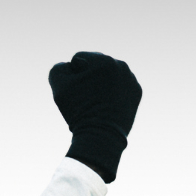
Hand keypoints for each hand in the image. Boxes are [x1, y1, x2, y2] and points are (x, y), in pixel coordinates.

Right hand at [48, 51, 141, 182]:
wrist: (101, 137)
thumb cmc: (78, 111)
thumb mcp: (59, 88)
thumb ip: (58, 69)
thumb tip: (68, 66)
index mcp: (102, 60)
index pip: (79, 58)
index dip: (72, 76)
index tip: (75, 92)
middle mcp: (120, 65)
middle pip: (96, 66)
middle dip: (89, 78)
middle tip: (85, 98)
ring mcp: (131, 79)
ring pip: (109, 76)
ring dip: (101, 85)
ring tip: (96, 103)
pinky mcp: (137, 92)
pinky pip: (121, 88)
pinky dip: (113, 94)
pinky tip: (107, 107)